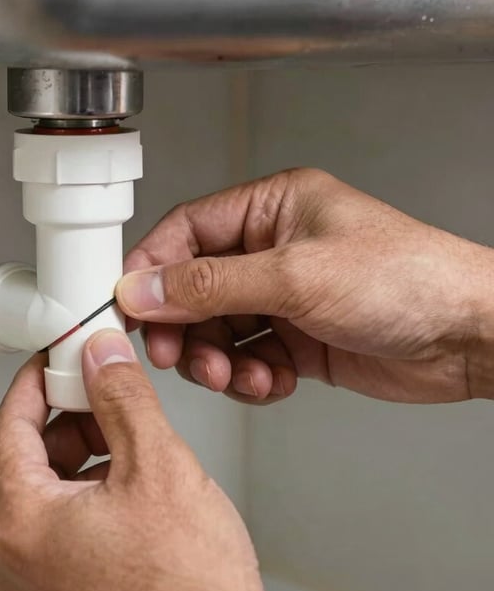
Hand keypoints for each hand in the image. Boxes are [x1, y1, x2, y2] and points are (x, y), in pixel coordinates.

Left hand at [0, 329, 332, 590]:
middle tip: (103, 392)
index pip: (7, 426)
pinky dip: (86, 492)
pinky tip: (129, 485)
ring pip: (44, 492)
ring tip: (128, 440)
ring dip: (80, 454)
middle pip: (24, 458)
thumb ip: (121, 396)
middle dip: (66, 417)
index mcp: (21, 523)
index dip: (36, 381)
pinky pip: (58, 526)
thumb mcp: (156, 463)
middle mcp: (15, 560)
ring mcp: (36, 585)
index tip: (57, 358)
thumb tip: (100, 358)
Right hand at [117, 169, 493, 403]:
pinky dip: (249, 377)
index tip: (129, 305)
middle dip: (185, 327)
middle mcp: (272, 251)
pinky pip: (247, 359)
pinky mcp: (296, 339)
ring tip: (235, 373)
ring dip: (217, 359)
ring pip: (217, 330)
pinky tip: (270, 380)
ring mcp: (283, 297)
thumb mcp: (295, 276)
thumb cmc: (408, 280)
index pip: (185, 232)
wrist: (470, 336)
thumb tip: (144, 288)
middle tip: (178, 353)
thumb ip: (210, 284)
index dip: (151, 270)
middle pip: (193, 288)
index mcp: (270, 209)